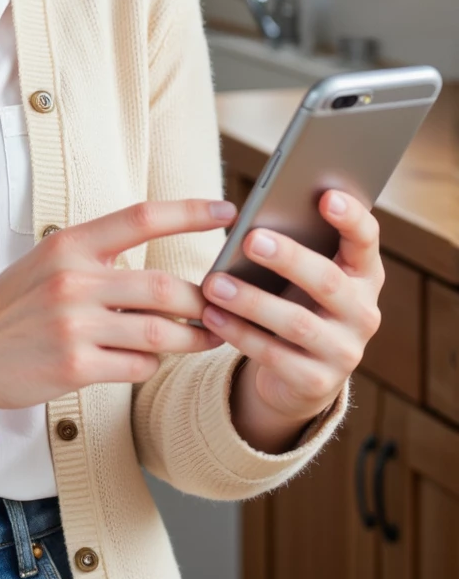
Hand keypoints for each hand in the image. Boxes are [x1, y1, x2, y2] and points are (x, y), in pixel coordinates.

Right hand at [0, 199, 237, 410]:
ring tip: (208, 336)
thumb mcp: (52, 261)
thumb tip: (169, 262)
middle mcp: (72, 280)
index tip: (228, 210)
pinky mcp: (74, 367)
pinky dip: (153, 363)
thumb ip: (103, 256)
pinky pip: (138, 365)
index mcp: (70, 245)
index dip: (189, 212)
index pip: (140, 218)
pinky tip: (148, 359)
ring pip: (161, 331)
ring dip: (193, 337)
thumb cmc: (19, 304)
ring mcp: (73, 325)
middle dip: (204, 299)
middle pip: (165, 286)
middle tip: (224, 303)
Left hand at [200, 189, 383, 451]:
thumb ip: (292, 248)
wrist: (300, 376)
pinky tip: (212, 316)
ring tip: (214, 283)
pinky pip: (275, 355)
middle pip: (327, 280)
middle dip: (288, 258)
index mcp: (363, 274)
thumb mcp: (301, 277)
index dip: (350, 218)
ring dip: (252, 301)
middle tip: (249, 238)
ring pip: (297, 322)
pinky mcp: (317, 382)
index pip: (366, 240)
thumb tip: (251, 222)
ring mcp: (345, 350)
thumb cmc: (296, 302)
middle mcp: (363, 312)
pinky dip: (240, 333)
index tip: (325, 196)